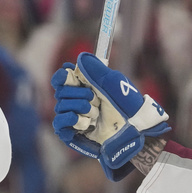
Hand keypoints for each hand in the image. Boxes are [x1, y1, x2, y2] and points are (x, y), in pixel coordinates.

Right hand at [51, 52, 170, 180]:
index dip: (63, 75)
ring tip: (96, 114)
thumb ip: (96, 70)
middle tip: (95, 99)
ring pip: (61, 106)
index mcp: (86, 87)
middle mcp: (77, 101)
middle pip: (61, 91)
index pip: (63, 78)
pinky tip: (85, 121)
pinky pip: (58, 123)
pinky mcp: (71, 134)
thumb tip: (80, 58)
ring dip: (80, 108)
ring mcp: (74, 118)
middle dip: (77, 93)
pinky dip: (69, 119)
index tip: (68, 73)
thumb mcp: (113, 83)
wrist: (133, 131)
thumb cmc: (127, 107)